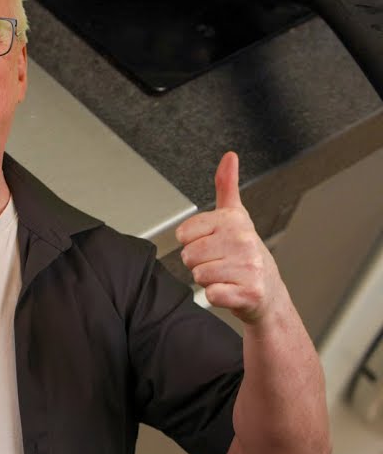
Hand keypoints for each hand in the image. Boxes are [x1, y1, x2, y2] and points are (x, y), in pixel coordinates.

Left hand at [176, 152, 284, 325]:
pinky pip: (211, 295)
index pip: (184, 234)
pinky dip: (217, 297)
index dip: (193, 243)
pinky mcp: (249, 293)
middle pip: (189, 255)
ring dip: (208, 280)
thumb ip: (227, 186)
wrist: (269, 294)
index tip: (213, 244)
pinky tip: (232, 291)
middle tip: (221, 264)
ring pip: (198, 275)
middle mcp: (243, 241)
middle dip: (199, 263)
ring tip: (227, 276)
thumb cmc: (247, 255)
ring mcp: (249, 267)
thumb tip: (229, 156)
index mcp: (234, 221)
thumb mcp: (236, 216)